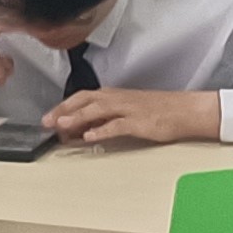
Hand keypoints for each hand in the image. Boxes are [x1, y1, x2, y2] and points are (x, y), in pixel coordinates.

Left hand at [41, 86, 220, 145]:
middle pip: (84, 100)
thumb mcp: (126, 112)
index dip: (63, 106)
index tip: (48, 117)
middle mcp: (118, 99)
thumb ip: (104, 120)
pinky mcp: (140, 122)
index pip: (82, 97)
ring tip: (62, 126)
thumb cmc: (158, 111)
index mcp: (114, 95)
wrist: (185, 110)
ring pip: (98, 110)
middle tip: (46, 121)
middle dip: (64, 110)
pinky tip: (90, 137)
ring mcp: (128, 109)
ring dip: (78, 117)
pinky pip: (118, 125)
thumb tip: (82, 130)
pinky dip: (103, 130)